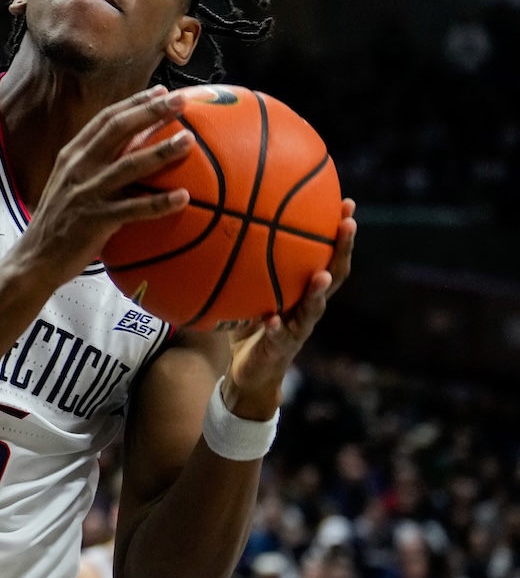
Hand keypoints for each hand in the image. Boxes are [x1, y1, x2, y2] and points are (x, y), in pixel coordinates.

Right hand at [16, 87, 192, 284]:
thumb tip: (134, 154)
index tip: (162, 92)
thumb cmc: (59, 224)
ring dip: (160, 151)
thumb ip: (95, 167)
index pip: (105, 120)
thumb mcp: (71, 186)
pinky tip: (184, 198)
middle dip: (151, 112)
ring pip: (128, 165)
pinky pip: (133, 209)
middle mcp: (77, 168)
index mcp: (72, 156)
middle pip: (117, 130)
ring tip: (189, 141)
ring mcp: (85, 193)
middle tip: (182, 102)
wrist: (34, 259)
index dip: (135, 103)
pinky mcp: (94, 220)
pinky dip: (159, 203)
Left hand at [222, 198, 356, 418]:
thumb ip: (247, 267)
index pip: (328, 256)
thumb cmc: (250, 327)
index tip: (346, 204)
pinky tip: (273, 320)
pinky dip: (277, 327)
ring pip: (314, 308)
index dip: (339, 233)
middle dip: (342, 250)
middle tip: (348, 224)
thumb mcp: (249, 292)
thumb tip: (229, 225)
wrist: (248, 373)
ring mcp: (298, 329)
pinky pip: (280, 337)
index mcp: (304, 290)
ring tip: (322, 276)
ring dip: (318, 292)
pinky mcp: (280, 349)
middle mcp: (308, 307)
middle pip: (334, 275)